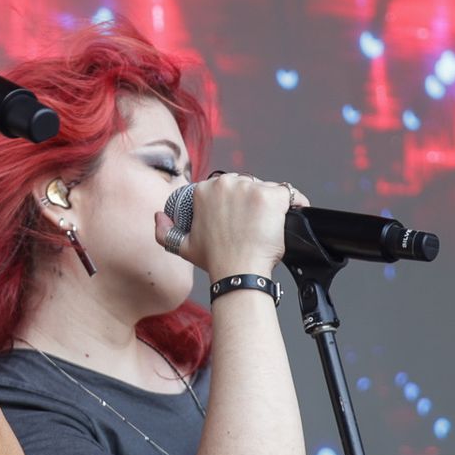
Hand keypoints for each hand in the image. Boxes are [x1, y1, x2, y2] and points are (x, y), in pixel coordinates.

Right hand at [154, 173, 309, 277]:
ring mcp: (250, 188)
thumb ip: (164, 231)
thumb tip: (159, 216)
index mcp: (204, 190)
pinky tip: (292, 215)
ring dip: (270, 204)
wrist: (238, 272)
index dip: (236, 202)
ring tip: (269, 224)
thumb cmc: (214, 260)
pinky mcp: (272, 196)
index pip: (227, 187)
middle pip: (248, 184)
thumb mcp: (182, 246)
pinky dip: (295, 203)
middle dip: (252, 201)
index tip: (241, 218)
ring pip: (267, 188)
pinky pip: (290, 193)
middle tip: (255, 224)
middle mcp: (226, 183)